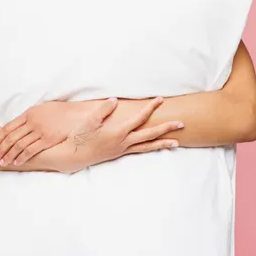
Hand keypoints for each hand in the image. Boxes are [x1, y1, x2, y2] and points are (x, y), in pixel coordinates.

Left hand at [0, 100, 95, 166]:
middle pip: (11, 137)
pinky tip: (16, 162)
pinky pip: (31, 150)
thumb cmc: (60, 111)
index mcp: (28, 113)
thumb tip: (20, 124)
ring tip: (2, 162)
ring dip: (8, 155)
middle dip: (0, 148)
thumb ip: (30, 116)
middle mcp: (31, 122)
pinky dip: (22, 157)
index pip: (8, 127)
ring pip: (18, 145)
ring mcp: (39, 131)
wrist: (76, 114)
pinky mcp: (47, 140)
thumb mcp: (42, 109)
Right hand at [52, 97, 183, 173]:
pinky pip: (140, 151)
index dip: (150, 108)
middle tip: (181, 123)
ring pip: (147, 146)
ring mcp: (123, 149)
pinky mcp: (119, 153)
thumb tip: (115, 100)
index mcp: (119, 132)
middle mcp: (124, 142)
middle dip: (166, 128)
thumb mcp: (90, 121)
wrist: (74, 156)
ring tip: (177, 142)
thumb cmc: (80, 137)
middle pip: (150, 135)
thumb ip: (103, 110)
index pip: (140, 118)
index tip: (160, 99)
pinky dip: (151, 148)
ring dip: (163, 143)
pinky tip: (156, 147)